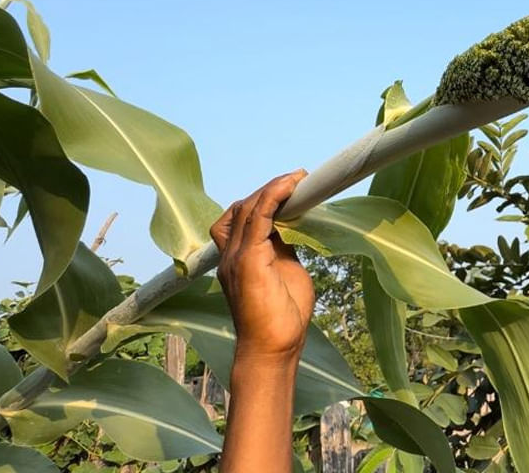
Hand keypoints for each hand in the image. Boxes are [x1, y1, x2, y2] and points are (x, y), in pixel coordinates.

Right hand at [209, 170, 313, 362]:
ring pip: (248, 208)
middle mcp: (230, 255)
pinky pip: (259, 217)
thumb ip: (281, 248)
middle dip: (269, 190)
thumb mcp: (285, 271)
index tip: (290, 187)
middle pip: (242, 208)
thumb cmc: (282, 317)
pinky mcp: (249, 260)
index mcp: (236, 259)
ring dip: (273, 189)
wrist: (274, 348)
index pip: (241, 218)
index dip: (263, 199)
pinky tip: (291, 186)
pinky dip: (274, 197)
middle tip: (298, 181)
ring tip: (297, 180)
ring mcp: (236, 257)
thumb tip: (289, 227)